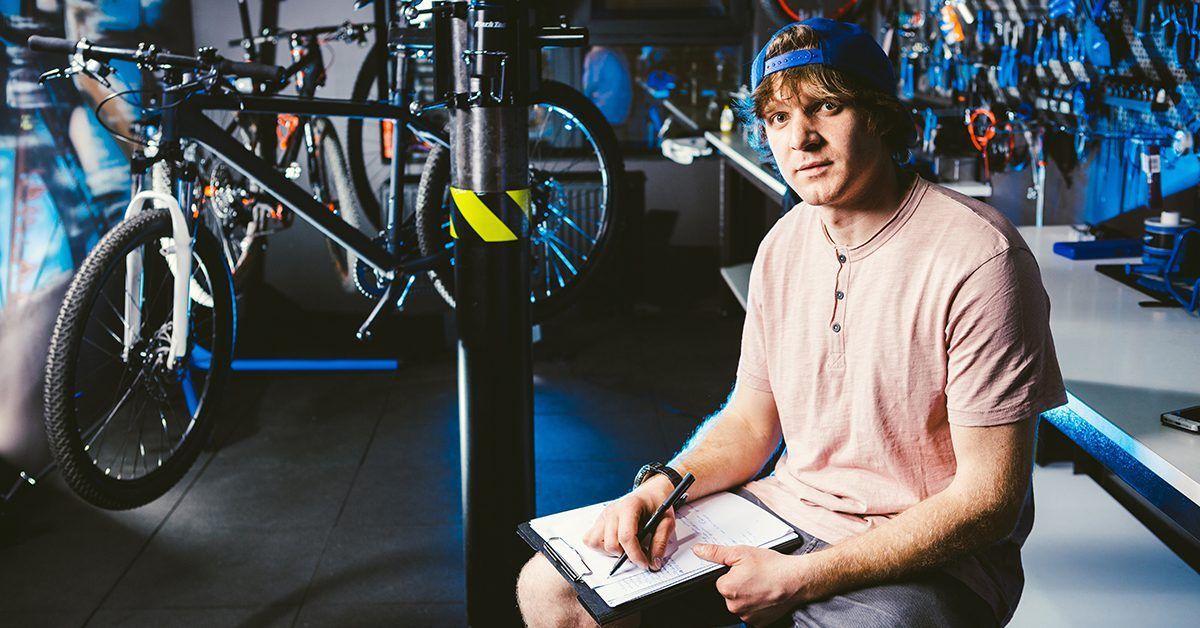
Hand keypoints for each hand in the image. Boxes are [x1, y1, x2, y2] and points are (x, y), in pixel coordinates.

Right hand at [581, 476, 675, 570]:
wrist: (649, 493)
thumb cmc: (656, 504)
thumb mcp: (666, 521)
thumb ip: (660, 542)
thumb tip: (654, 563)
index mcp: (629, 507)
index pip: (626, 537)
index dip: (636, 555)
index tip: (645, 563)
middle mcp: (613, 510)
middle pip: (611, 544)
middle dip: (625, 555)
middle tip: (639, 554)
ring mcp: (603, 516)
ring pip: (597, 543)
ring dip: (611, 552)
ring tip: (625, 548)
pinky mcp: (598, 521)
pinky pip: (590, 539)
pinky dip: (600, 546)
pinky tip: (615, 544)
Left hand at [692, 544, 821, 625]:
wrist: (796, 580)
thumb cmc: (772, 567)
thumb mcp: (741, 553)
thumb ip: (716, 553)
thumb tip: (699, 550)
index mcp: (727, 588)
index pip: (721, 581)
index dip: (732, 573)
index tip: (744, 570)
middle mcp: (734, 606)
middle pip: (729, 594)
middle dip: (739, 585)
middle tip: (754, 576)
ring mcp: (747, 616)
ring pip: (741, 604)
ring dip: (748, 596)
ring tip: (762, 585)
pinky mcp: (759, 623)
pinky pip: (752, 614)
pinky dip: (757, 606)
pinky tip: (765, 595)